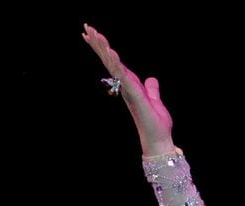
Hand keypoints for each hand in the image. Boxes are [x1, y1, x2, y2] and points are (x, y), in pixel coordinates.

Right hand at [82, 23, 175, 156]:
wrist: (158, 139)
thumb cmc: (156, 124)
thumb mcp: (155, 101)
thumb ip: (151, 90)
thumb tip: (152, 80)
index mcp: (130, 84)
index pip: (114, 62)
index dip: (103, 48)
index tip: (92, 34)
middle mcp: (126, 86)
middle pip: (109, 60)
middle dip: (98, 44)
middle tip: (86, 27)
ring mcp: (128, 89)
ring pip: (113, 65)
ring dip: (104, 49)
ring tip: (94, 33)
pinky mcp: (134, 94)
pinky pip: (123, 76)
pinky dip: (117, 64)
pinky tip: (111, 52)